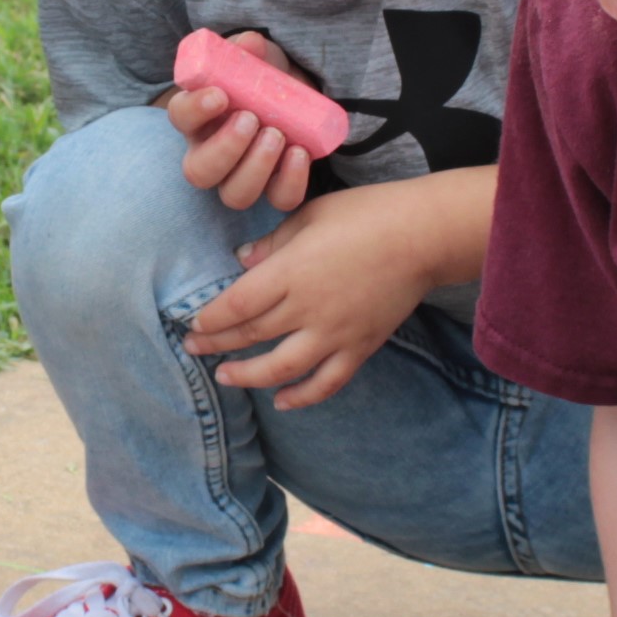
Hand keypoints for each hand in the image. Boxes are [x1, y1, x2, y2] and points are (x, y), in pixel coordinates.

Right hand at [166, 32, 314, 213]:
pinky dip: (291, 181)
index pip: (179, 117)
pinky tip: (300, 153)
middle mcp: (211, 153)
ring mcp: (242, 176)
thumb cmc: (265, 76)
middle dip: (225, 149)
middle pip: (199, 172)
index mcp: (198, 117)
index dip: (194, 110)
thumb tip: (250, 45)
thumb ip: (250, 49)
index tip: (220, 95)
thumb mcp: (258, 57)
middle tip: (251, 119)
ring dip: (255, 167)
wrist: (299, 96)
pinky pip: (279, 200)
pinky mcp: (275, 187)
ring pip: (234, 194)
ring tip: (277, 134)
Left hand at [183, 184, 446, 409]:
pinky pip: (327, 381)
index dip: (210, 318)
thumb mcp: (310, 215)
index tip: (192, 323)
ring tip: (225, 376)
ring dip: (249, 376)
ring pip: (282, 367)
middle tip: (193, 348)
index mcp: (291, 272)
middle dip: (217, 343)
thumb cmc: (366, 214)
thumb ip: (273, 242)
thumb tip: (242, 260)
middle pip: (252, 334)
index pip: (237, 304)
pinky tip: (282, 402)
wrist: (424, 235)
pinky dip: (303, 396)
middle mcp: (308, 308)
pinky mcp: (360, 347)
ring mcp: (335, 333)